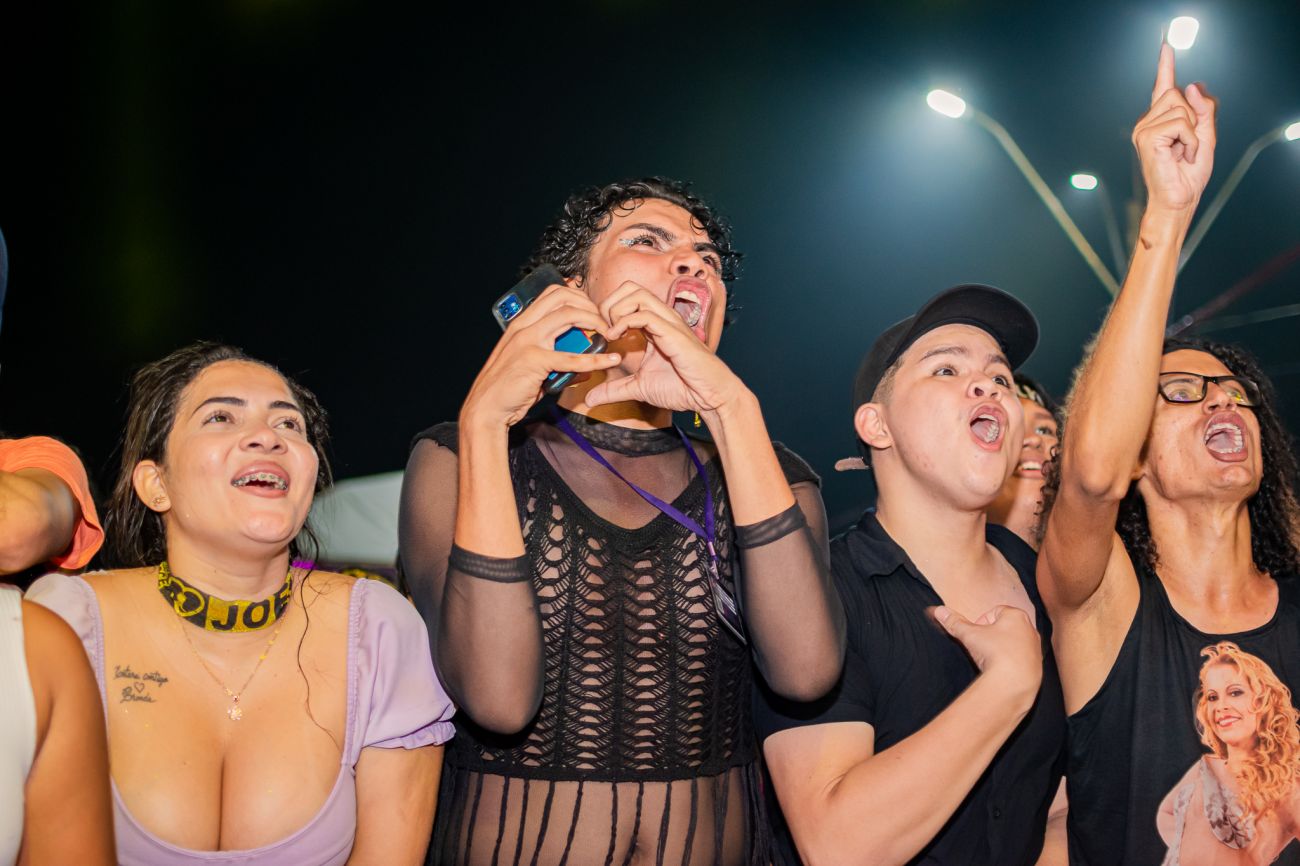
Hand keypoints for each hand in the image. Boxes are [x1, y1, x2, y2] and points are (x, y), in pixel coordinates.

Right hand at [461, 284, 618, 428]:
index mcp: (521, 323)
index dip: (577, 296)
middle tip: (603, 321)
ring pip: (568, 315)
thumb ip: (558, 363)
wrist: (486, 408)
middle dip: (589, 304)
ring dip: (594, 321)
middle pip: (562, 296)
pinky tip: (611, 361)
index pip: (552, 293)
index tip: (593, 310)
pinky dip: (595, 359)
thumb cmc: (508, 389)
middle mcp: (523, 326)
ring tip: (608, 334)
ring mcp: (527, 341)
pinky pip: (572, 357)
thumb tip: (587, 368)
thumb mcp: (532, 367)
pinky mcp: (534, 361)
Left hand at [585, 281, 743, 413]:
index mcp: (654, 324)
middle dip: (608, 304)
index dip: (607, 310)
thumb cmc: (683, 387)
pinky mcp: (672, 332)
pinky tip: (617, 339)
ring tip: (610, 334)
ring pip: (636, 293)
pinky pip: (644, 314)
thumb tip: (590, 400)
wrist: (708, 396)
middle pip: (629, 287)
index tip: (600, 334)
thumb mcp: (638, 388)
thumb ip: (614, 390)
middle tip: (602, 329)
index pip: (626, 298)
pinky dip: (624, 322)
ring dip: (615, 310)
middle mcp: (661, 317)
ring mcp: (668, 321)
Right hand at [933, 604, 1042, 699]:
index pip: (994, 611)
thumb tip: (938, 610)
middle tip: (982, 648)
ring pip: (1013, 643)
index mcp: (1016, 615)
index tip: (976, 635)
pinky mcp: (1038, 664)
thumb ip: (954, 622)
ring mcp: (1036, 647)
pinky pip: (1021, 659)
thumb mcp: (969, 635)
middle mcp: (1030, 629)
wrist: (1014, 683)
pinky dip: (1011, 663)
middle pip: (1004, 627)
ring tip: (991, 661)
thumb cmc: (995, 653)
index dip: (981, 622)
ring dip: (1001, 649)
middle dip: (991, 635)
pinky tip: (1002, 671)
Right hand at [1132, 42, 1216, 215]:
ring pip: (1181, 108)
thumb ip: (1202, 111)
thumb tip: (1193, 85)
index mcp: (1159, 122)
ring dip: (1192, 133)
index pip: (1163, 88)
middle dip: (1192, 119)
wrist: (1177, 200)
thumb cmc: (1187, 176)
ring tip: (1183, 154)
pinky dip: (1189, 140)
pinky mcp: (1147, 136)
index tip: (1167, 47)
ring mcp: (1144, 129)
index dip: (1165, 67)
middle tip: (1186, 147)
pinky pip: (1181, 123)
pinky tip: (1181, 155)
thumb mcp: (1204, 138)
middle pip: (1178, 95)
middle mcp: (1147, 122)